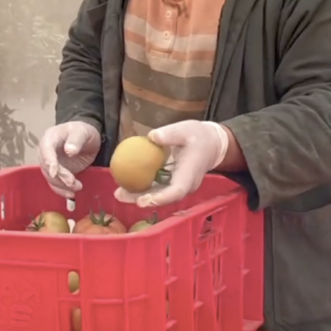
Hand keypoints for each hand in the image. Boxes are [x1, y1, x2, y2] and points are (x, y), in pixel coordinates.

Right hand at [37, 120, 100, 197]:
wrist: (86, 138)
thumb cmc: (83, 131)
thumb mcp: (82, 132)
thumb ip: (76, 139)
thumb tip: (69, 151)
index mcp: (50, 137)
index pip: (46, 149)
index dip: (49, 161)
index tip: (54, 172)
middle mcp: (46, 151)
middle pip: (47, 166)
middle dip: (59, 176)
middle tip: (72, 182)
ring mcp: (50, 163)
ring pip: (50, 177)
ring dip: (62, 185)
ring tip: (77, 188)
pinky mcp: (57, 173)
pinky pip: (55, 183)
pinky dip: (62, 190)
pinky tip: (71, 194)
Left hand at [114, 120, 228, 207]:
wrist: (212, 144)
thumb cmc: (199, 136)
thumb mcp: (185, 130)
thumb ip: (170, 134)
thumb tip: (152, 136)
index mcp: (189, 174)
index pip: (177, 191)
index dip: (160, 198)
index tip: (144, 200)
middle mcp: (185, 185)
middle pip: (164, 198)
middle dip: (142, 200)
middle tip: (121, 196)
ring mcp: (180, 186)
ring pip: (159, 195)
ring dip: (138, 196)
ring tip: (118, 193)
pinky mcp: (174, 183)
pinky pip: (158, 189)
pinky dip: (143, 188)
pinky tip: (126, 184)